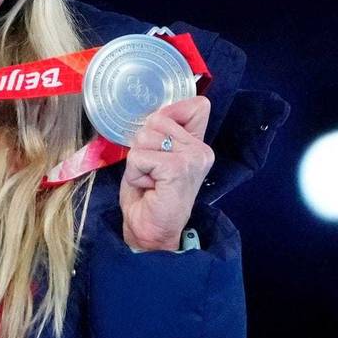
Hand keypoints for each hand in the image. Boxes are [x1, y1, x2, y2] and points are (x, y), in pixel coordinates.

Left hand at [118, 96, 214, 250]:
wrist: (150, 231)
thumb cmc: (149, 196)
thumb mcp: (156, 155)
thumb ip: (163, 131)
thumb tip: (158, 112)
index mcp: (199, 144)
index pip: (196, 105)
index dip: (168, 116)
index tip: (160, 145)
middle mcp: (202, 149)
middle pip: (157, 119)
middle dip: (143, 146)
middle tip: (152, 171)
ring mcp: (193, 158)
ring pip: (144, 137)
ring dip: (137, 161)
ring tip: (150, 180)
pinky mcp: (178, 168)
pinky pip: (139, 156)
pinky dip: (135, 172)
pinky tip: (149, 187)